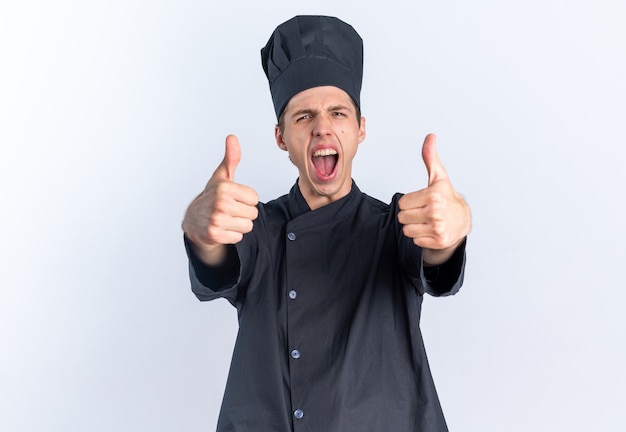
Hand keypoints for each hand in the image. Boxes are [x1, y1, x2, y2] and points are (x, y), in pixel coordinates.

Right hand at [182, 135, 258, 262]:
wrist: (193, 220)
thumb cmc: (211, 197)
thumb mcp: (221, 177)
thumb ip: (231, 158)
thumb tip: (232, 137)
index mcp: (224, 188)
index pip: (254, 198)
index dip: (246, 199)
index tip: (234, 198)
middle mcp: (220, 203)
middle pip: (253, 213)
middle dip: (244, 213)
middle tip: (230, 210)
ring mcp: (216, 220)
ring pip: (248, 226)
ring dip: (239, 225)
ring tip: (227, 219)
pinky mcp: (215, 234)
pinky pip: (238, 237)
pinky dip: (232, 235)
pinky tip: (223, 228)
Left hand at [397, 134, 470, 264]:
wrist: (462, 220)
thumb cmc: (446, 197)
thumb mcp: (438, 177)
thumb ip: (430, 158)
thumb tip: (430, 136)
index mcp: (433, 195)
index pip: (402, 203)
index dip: (409, 202)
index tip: (421, 201)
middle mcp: (436, 212)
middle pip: (402, 217)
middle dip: (410, 215)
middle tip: (423, 212)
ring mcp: (438, 228)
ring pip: (407, 230)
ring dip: (414, 227)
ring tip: (426, 221)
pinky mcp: (439, 241)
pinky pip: (415, 240)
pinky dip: (421, 237)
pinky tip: (430, 230)